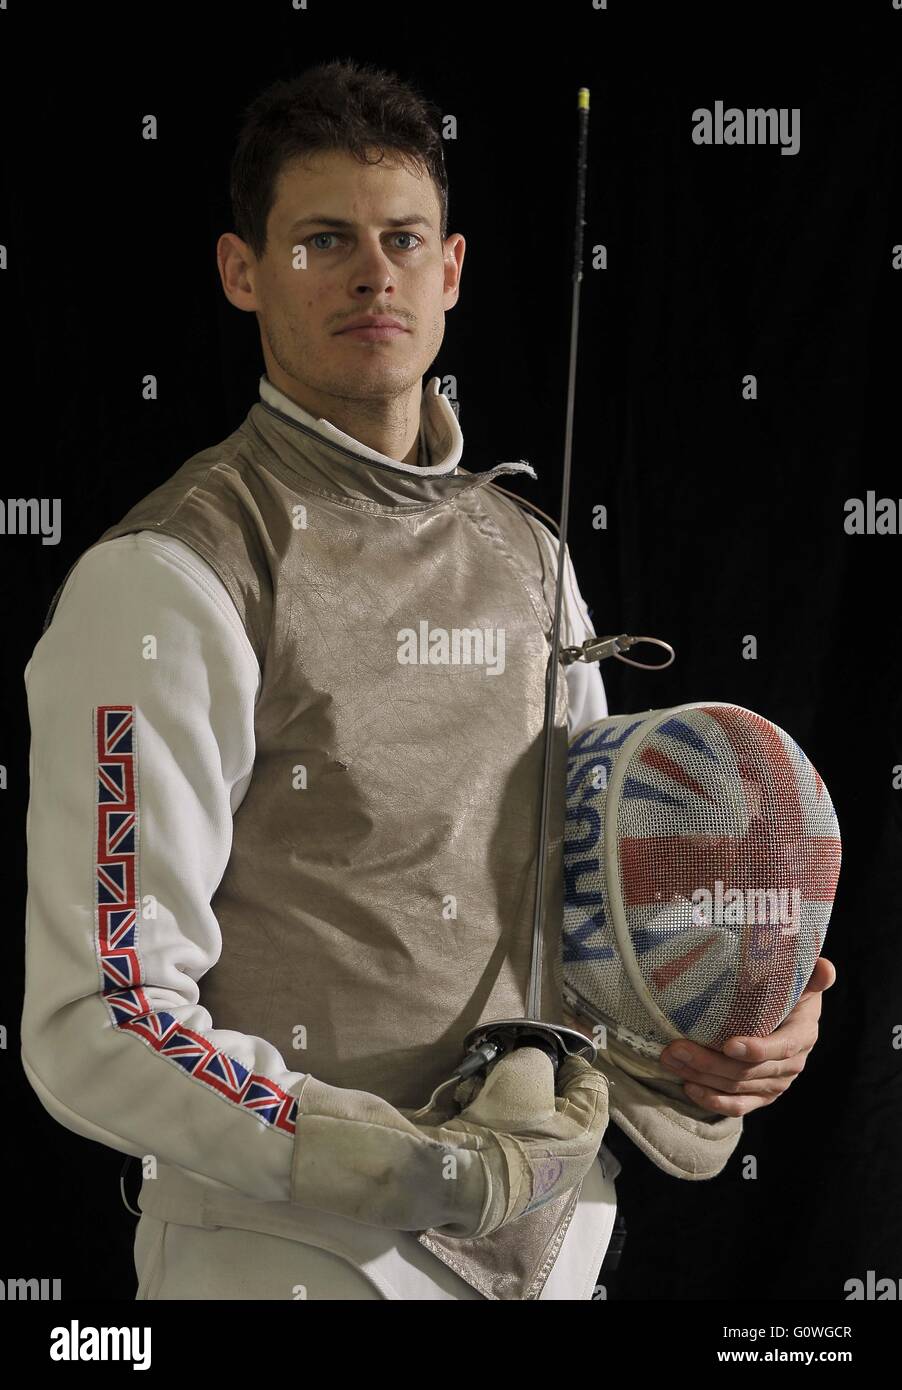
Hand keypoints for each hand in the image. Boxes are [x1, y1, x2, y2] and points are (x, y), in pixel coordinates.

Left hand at [658, 955, 836, 1115]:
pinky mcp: (762, 1095)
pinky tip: (689, 1087)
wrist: (788, 1017)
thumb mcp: (801, 980)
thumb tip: (826, 967)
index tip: (728, 1044)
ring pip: (737, 1087)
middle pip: (749, 1071)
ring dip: (701, 1077)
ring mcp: (776, 1083)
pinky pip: (738, 1105)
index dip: (757, 1049)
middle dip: (709, 1062)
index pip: (781, 1048)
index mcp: (802, 1034)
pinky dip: (713, 1101)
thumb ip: (811, 974)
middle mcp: (792, 1065)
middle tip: (676, 1048)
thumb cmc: (788, 992)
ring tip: (671, 1060)